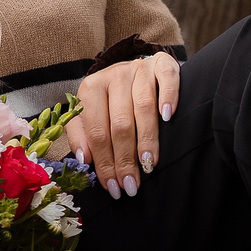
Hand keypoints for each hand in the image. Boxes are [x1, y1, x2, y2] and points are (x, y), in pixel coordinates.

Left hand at [66, 50, 179, 199]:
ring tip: (148, 165)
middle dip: (125, 158)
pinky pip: (167, 79)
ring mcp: (139, 68)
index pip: (96, 132)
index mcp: (90, 88)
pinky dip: (169, 97)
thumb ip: (82, 136)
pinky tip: (168, 118)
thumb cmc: (112, 100)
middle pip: (120, 123)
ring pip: (143, 107)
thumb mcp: (90, 114)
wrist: (137, 69)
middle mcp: (114, 76)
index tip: (114, 186)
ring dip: (147, 139)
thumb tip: (85, 160)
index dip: (104, 162)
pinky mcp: (162, 63)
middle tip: (131, 185)